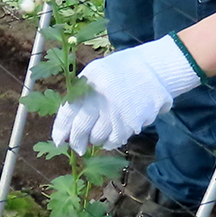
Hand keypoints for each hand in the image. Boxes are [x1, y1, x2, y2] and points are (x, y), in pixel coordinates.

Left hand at [52, 38, 202, 153]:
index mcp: (89, 82)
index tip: (59, 141)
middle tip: (78, 148)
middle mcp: (102, 98)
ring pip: (98, 137)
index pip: (68, 111)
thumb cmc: (122, 71)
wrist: (156, 68)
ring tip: (99, 135)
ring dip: (96, 140)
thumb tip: (68, 125)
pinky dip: (111, 141)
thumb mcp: (96, 73)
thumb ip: (81, 95)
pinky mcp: (132, 122)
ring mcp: (117, 111)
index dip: (61, 129)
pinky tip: (112, 136)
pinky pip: (116, 140)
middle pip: (81, 129)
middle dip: (77, 142)